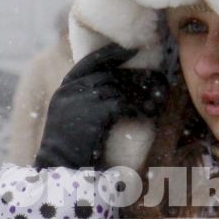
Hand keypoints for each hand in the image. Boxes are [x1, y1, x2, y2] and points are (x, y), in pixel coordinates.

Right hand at [33, 43, 167, 169]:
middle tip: (157, 79)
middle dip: (136, 77)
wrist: (59, 169)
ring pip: (120, 90)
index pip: (90, 62)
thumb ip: (84, 101)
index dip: (111, 54)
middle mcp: (72, 90)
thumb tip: (113, 91)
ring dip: (142, 94)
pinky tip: (149, 113)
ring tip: (159, 97)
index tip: (131, 50)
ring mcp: (82, 101)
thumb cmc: (69, 151)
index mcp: (65, 89)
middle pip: (110, 75)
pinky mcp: (95, 114)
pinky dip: (139, 108)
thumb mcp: (68, 119)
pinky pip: (124, 105)